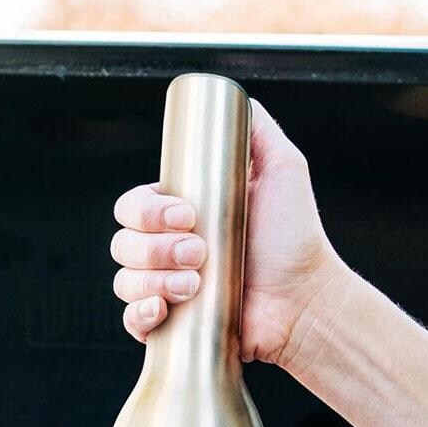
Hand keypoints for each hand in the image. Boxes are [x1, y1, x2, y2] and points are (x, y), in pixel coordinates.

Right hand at [110, 98, 347, 365]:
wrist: (305, 299)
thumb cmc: (295, 239)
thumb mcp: (283, 170)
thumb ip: (257, 131)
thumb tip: (235, 100)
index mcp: (179, 215)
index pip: (133, 206)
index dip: (147, 210)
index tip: (187, 214)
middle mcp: (166, 252)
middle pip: (122, 242)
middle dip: (155, 247)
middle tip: (200, 250)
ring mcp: (165, 290)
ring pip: (124, 280)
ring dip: (154, 280)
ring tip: (197, 283)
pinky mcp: (170, 327)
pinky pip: (130, 320)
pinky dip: (140, 314)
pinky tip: (164, 308)